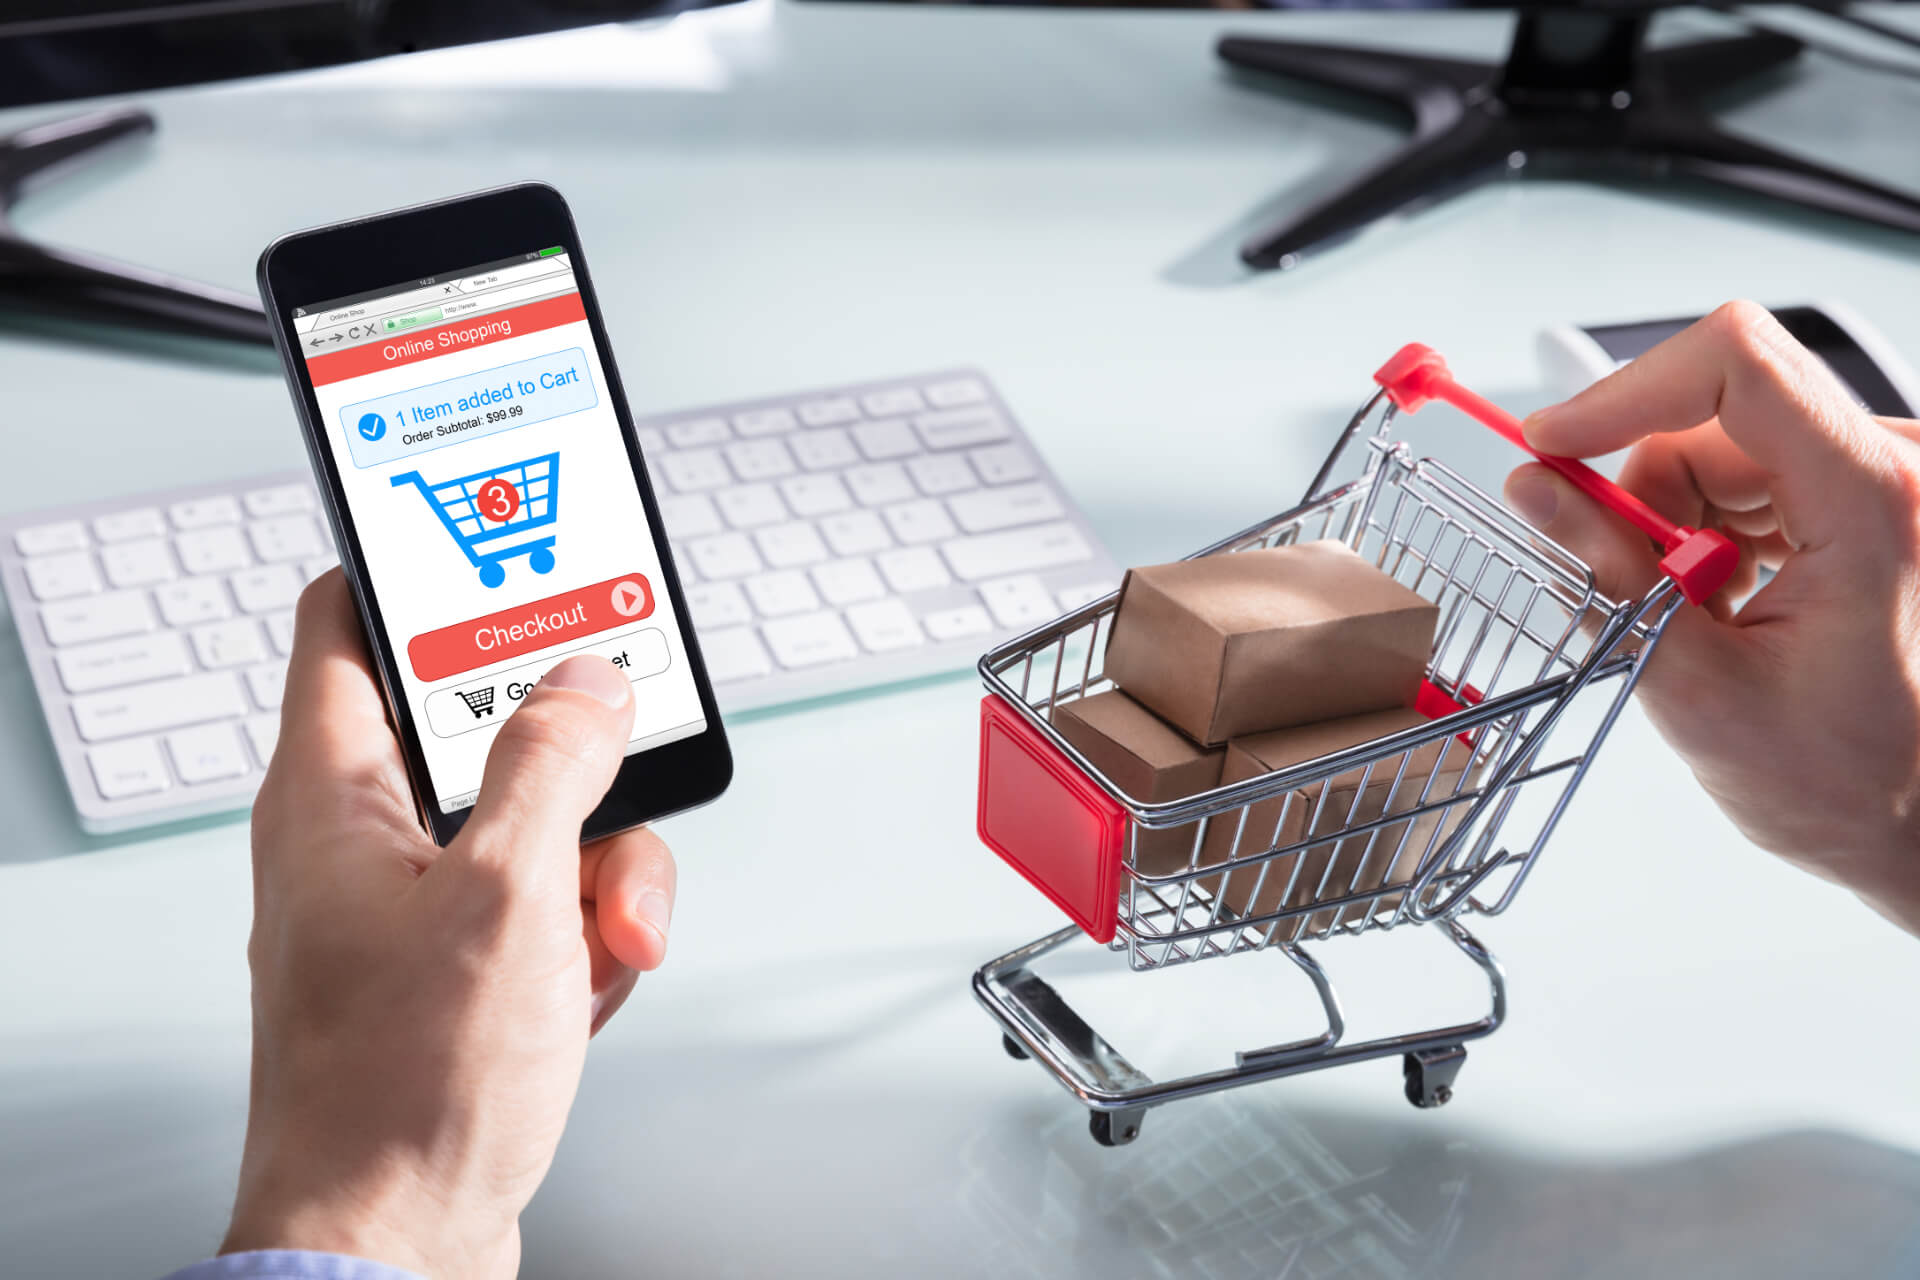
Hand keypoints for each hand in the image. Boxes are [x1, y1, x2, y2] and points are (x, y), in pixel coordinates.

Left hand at [222, 570, 675, 1276]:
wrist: (396, 1253)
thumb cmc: (401, 1098)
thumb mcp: (505, 898)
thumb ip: (552, 766)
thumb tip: (588, 681)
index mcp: (330, 796)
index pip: (351, 623)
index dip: (425, 571)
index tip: (507, 550)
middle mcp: (362, 841)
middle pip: (484, 728)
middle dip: (573, 764)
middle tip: (614, 772)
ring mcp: (416, 908)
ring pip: (540, 821)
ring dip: (602, 870)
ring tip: (604, 935)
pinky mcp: (462, 972)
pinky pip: (551, 905)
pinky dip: (591, 936)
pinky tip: (588, 984)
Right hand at [1504, 301, 1919, 935]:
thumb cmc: (1850, 785)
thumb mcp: (1699, 689)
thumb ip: (1607, 572)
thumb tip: (1534, 489)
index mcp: (1875, 503)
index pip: (1738, 365)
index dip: (1624, 392)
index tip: (1551, 446)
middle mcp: (1901, 468)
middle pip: (1718, 414)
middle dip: (1646, 494)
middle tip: (1633, 587)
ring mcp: (1894, 478)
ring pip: (1728, 442)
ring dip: (1681, 521)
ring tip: (1703, 616)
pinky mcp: (1878, 494)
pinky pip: (1760, 469)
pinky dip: (1717, 528)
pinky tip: (1730, 599)